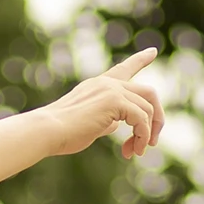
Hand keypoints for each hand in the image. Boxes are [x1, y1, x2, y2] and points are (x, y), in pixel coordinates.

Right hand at [44, 48, 164, 159]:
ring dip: (147, 134)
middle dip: (156, 118)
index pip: (124, 69)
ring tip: (136, 152)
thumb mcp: (89, 124)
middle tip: (152, 142)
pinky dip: (142, 136)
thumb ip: (105, 120)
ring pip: (147, 108)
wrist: (47, 131)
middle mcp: (107, 83)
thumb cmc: (61, 133)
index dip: (141, 60)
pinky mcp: (114, 101)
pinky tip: (132, 150)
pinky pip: (141, 118)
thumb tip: (116, 126)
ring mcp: (112, 90)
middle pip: (148, 93)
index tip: (153, 52)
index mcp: (99, 85)